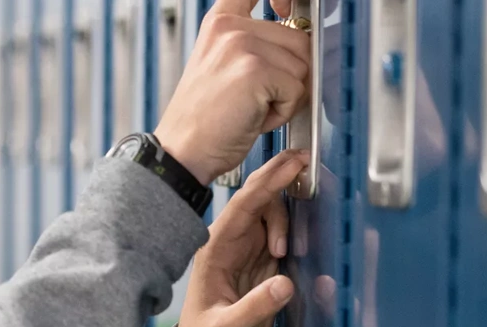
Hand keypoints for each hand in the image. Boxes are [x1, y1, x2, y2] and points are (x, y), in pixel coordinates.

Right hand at [153, 0, 311, 182]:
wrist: (183, 152)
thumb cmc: (203, 121)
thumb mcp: (221, 67)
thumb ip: (254, 45)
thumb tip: (303, 43)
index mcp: (220, 23)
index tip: (284, 9)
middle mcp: (230, 28)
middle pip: (298, 39)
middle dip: (289, 74)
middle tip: (258, 97)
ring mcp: (242, 46)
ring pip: (302, 66)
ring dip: (287, 96)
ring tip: (253, 108)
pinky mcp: (255, 70)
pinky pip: (297, 90)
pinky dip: (283, 112)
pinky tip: (255, 117)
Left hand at [167, 151, 304, 326]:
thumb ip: (254, 309)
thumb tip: (286, 284)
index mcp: (215, 255)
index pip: (242, 210)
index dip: (268, 183)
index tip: (292, 164)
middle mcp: (231, 249)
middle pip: (260, 205)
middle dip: (283, 184)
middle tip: (311, 166)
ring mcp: (249, 257)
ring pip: (274, 219)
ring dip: (293, 217)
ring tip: (293, 252)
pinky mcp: (264, 270)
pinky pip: (285, 240)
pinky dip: (300, 233)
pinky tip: (314, 235)